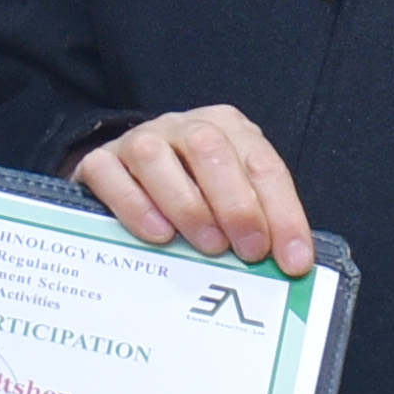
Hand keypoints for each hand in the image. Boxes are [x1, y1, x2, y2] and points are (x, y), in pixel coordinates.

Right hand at [77, 105, 313, 275]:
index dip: (283, 215)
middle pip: (211, 150)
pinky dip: (136, 207)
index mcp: (229, 130)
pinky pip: (111, 175)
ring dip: (189, 206)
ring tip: (209, 247)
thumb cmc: (191, 192)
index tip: (292, 262)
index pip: (263, 166)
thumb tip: (288, 266)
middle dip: (237, 205)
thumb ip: (258, 222)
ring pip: (157, 158)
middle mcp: (185, 127)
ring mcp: (140, 140)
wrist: (124, 173)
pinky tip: (159, 236)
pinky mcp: (100, 161)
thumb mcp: (232, 199)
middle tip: (249, 251)